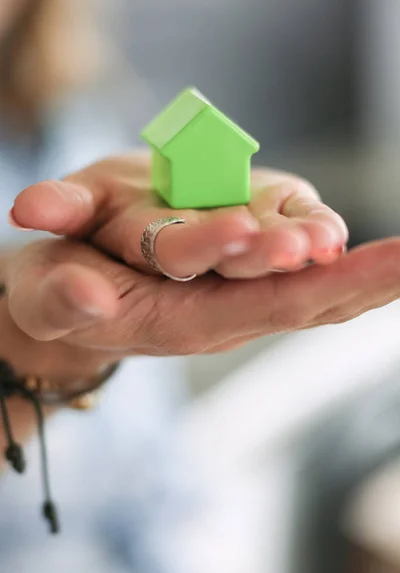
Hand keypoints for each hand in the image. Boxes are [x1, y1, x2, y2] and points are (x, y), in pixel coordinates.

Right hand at [10, 153, 347, 279]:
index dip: (283, 281)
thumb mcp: (43, 296)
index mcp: (176, 321)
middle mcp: (219, 312)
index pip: (244, 305)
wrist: (70, 293)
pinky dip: (342, 263)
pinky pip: (299, 273)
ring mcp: (235, 291)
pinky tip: (380, 260)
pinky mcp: (240, 267)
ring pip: (310, 291)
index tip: (317, 251)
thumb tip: (85, 296)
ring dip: (359, 277)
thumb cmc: (55, 293)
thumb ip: (60, 299)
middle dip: (352, 282)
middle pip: (297, 302)